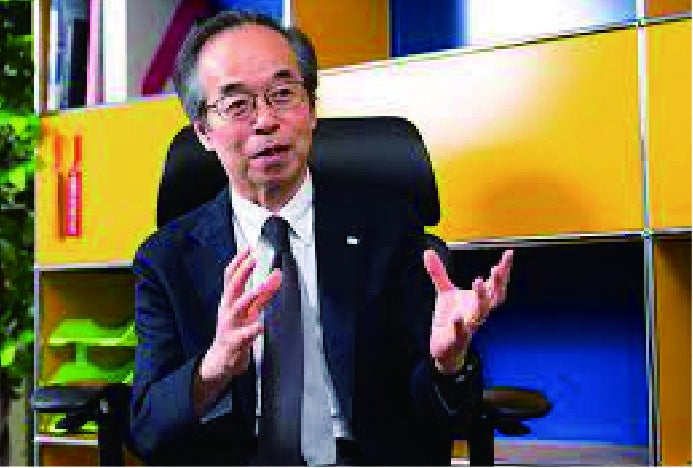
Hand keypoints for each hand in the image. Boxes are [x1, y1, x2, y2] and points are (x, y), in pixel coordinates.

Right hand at [200, 247, 281, 381]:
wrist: (221, 361)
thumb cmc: (234, 332)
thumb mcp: (248, 311)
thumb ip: (262, 295)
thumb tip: (276, 277)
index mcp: (229, 301)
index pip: (231, 276)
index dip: (239, 261)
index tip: (249, 248)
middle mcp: (228, 310)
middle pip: (233, 286)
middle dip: (243, 271)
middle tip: (254, 260)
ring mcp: (230, 325)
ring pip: (239, 306)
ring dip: (253, 293)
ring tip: (267, 284)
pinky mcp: (234, 342)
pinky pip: (244, 335)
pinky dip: (253, 329)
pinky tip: (261, 324)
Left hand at [424, 249, 512, 373]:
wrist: (444, 348)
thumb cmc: (451, 319)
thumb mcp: (445, 293)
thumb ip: (439, 273)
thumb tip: (428, 252)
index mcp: (479, 301)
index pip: (495, 284)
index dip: (503, 270)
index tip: (509, 253)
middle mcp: (478, 312)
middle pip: (494, 297)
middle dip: (498, 282)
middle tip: (498, 267)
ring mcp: (469, 326)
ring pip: (480, 313)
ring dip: (481, 298)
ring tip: (478, 281)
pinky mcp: (456, 338)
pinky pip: (460, 332)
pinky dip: (459, 324)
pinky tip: (456, 316)